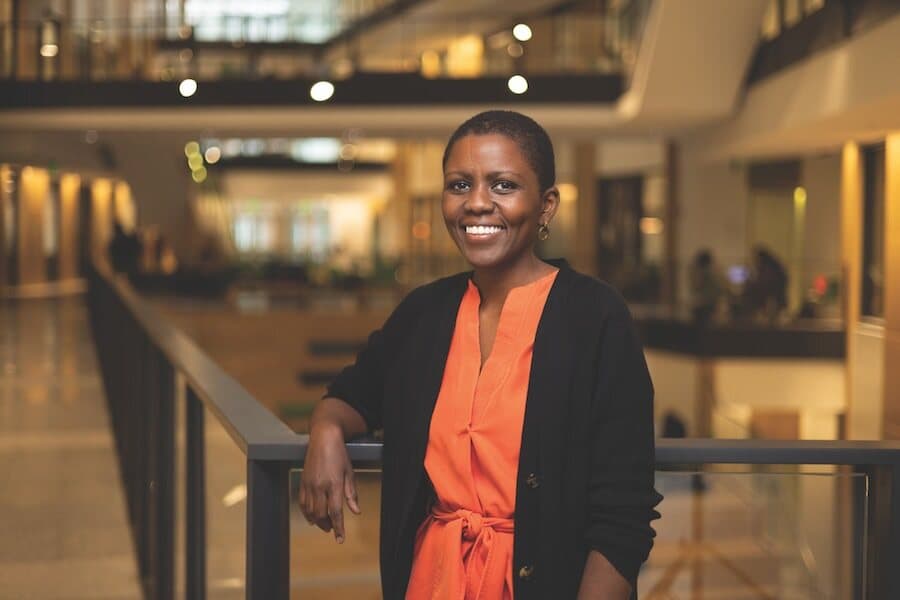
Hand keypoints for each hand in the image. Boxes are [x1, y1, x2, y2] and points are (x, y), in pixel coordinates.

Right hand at [299, 424, 360, 543]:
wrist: (324, 438)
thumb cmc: (339, 454)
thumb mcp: (350, 473)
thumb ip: (352, 494)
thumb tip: (356, 511)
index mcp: (334, 484)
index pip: (336, 512)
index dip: (338, 528)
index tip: (340, 539)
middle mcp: (320, 486)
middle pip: (321, 514)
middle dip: (327, 525)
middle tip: (332, 530)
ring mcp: (309, 484)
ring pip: (310, 511)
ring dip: (317, 521)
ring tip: (323, 525)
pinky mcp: (303, 481)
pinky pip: (302, 503)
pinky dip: (306, 512)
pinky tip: (311, 517)